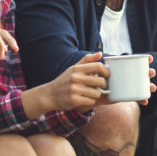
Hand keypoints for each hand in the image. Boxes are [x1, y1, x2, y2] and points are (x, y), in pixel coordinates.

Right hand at [23, 53, 156, 115]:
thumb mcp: (73, 68)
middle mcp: (76, 78)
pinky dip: (90, 102)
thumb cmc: (64, 81)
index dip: (106, 72)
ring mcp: (74, 89)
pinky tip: (84, 100)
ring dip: (96, 95)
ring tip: (90, 94)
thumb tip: (100, 54)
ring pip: (97, 93)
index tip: (106, 76)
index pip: (98, 66)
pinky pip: (90, 102)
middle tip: (100, 87)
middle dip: (103, 86)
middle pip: (101, 82)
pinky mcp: (74, 100)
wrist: (50, 95)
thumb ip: (87, 61)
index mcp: (77, 69)